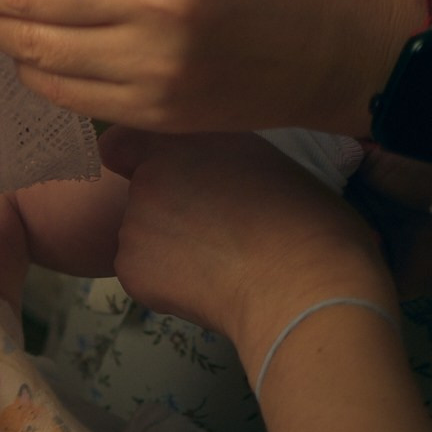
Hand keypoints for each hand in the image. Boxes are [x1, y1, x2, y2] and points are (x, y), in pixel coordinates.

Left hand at [101, 128, 393, 371]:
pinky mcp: (131, 270)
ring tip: (221, 264)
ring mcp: (133, 225)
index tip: (172, 181)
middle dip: (169, 211)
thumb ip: (215, 153)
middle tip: (217, 232)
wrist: (304, 283)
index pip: (124, 146)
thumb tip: (201, 168)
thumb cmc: (306, 220)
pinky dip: (167, 286)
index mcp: (178, 142)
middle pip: (142, 196)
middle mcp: (146, 178)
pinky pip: (143, 276)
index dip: (143, 164)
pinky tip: (209, 289)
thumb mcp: (264, 159)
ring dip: (168, 250)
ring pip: (143, 238)